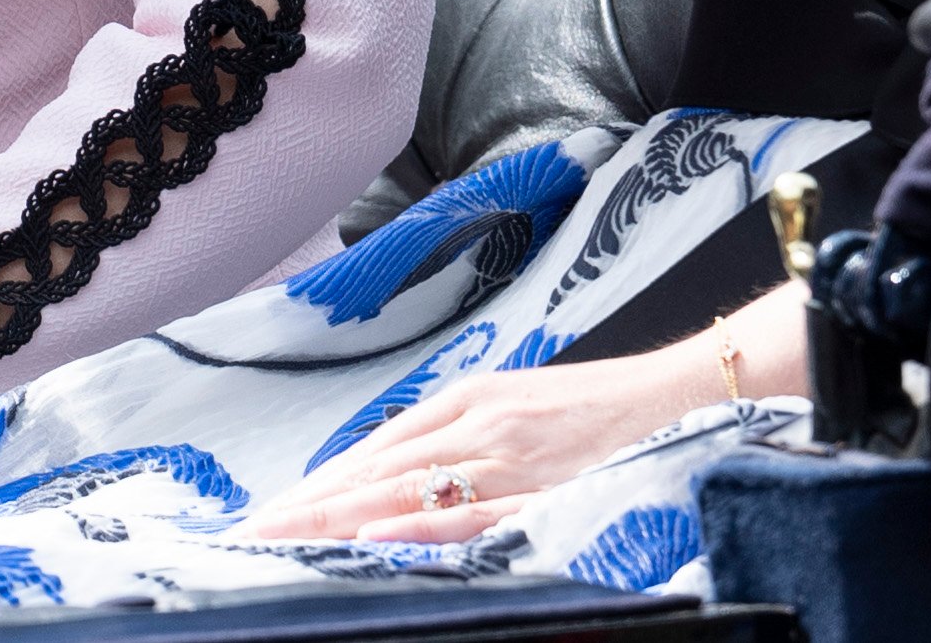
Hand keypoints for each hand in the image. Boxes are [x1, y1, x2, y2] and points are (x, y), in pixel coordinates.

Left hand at [237, 339, 726, 546]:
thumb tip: (405, 473)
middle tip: (252, 532)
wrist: (678, 393)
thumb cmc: (600, 408)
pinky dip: (419, 522)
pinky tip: (374, 533)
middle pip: (375, 469)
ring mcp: (505, 454)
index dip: (320, 485)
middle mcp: (476, 422)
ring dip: (338, 516)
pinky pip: (469, 511)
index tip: (271, 513)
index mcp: (469, 401)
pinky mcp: (539, 484)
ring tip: (283, 538)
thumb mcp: (520, 408)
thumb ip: (466, 438)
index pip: (374, 450)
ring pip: (404, 488)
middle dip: (309, 505)